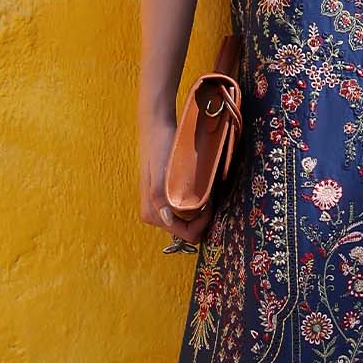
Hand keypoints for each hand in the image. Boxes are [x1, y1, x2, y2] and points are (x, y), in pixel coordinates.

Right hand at [139, 110, 211, 250]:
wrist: (157, 127)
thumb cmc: (161, 147)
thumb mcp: (162, 172)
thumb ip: (160, 197)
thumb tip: (165, 217)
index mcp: (152, 214)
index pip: (185, 235)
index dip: (202, 224)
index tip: (210, 204)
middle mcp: (154, 214)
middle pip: (186, 230)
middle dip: (201, 218)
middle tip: (209, 196)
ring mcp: (158, 207)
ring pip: (186, 221)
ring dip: (199, 210)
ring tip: (205, 190)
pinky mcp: (164, 198)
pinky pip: (184, 210)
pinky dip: (195, 203)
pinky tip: (199, 188)